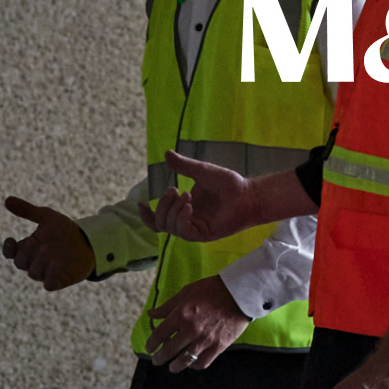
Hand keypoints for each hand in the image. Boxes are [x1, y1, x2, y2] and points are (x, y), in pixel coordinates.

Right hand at [1, 196, 94, 290]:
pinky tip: (56, 265)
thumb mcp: (47, 217)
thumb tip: (7, 200)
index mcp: (28, 248)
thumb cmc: (64, 231)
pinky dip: (49, 277)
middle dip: (26, 253)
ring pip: (33, 273)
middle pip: (20, 262)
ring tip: (49, 250)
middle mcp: (34, 262)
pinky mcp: (58, 281)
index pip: (11, 253)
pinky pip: (48, 284)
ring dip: (40, 262)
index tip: (11, 240)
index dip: (8, 249)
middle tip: (36, 242)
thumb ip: (28, 210)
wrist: (89, 241)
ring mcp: (45, 273)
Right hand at [137, 150, 259, 241]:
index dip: (146, 215)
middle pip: (160, 223)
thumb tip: (167, 154)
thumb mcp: (202, 171)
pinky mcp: (204, 234)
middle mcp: (188, 220)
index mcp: (184, 209)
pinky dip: (182, 218)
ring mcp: (195, 229)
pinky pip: (183, 232)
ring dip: (173, 210)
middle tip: (174, 189)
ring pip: (169, 227)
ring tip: (187, 195)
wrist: (249, 193)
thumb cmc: (229, 184)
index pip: (159, 219)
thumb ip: (184, 166)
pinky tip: (189, 206)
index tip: (139, 203)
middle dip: (161, 206)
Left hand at [145, 274, 250, 372]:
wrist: (239, 294)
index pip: (159, 335)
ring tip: (172, 367)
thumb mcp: (186, 292)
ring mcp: (205, 340)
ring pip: (184, 361)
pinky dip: (194, 365)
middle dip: (160, 358)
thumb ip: (168, 306)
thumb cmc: (212, 289)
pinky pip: (202, 363)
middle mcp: (190, 330)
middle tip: (157, 360)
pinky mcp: (218, 347)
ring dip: (175, 366)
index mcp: (181, 315)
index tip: (149, 347)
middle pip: (169, 351)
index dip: (151, 344)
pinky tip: (191, 364)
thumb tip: (151, 314)